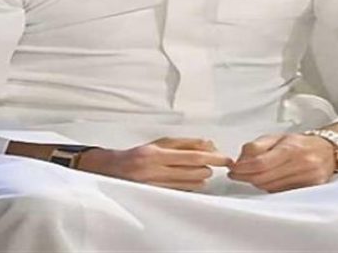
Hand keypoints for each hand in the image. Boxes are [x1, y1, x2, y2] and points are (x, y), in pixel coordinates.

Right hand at [77, 137, 231, 191]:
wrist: (110, 170)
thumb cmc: (138, 154)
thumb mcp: (160, 143)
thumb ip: (185, 143)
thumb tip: (209, 143)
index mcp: (156, 154)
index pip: (192, 156)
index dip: (213, 157)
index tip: (226, 159)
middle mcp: (154, 171)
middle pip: (194, 172)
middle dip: (207, 168)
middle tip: (210, 164)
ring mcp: (154, 186)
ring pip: (190, 184)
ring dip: (201, 178)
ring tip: (199, 172)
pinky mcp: (155, 195)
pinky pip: (181, 192)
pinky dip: (191, 186)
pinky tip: (190, 181)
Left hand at [227, 134, 335, 192]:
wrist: (328, 150)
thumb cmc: (301, 144)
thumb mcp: (278, 137)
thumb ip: (258, 146)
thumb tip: (239, 160)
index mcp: (291, 148)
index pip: (261, 164)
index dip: (243, 169)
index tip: (233, 170)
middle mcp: (301, 163)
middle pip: (264, 178)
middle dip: (246, 177)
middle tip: (236, 174)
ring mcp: (307, 178)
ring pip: (270, 187)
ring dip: (256, 183)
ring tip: (251, 175)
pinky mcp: (310, 188)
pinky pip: (280, 192)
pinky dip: (269, 187)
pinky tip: (266, 180)